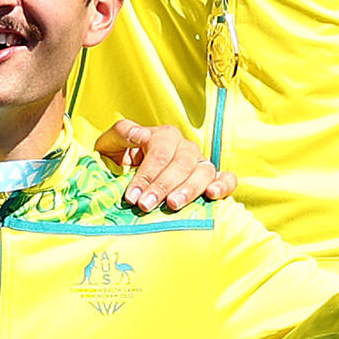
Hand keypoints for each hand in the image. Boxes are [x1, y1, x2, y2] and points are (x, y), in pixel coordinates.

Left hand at [96, 119, 233, 210]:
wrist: (127, 172)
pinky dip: (223, 185)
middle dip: (163, 186)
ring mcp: (200, 162)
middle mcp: (186, 147)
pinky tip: (212, 195)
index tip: (132, 197)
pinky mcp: (212, 178)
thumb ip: (122, 133)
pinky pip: (227, 178)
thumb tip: (140, 134)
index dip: (147, 175)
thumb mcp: (111, 143)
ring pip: (203, 172)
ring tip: (173, 205)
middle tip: (146, 205)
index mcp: (164, 135)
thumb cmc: (119, 158)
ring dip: (189, 189)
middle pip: (182, 164)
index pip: (160, 154)